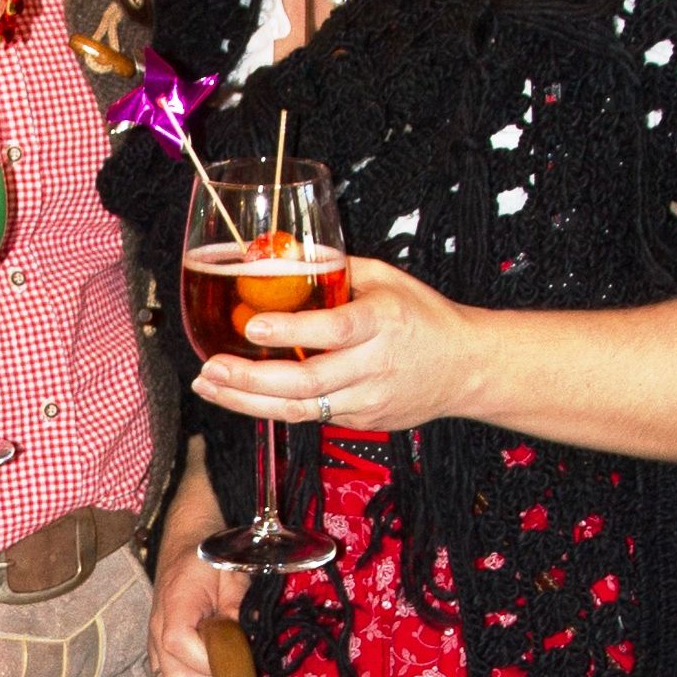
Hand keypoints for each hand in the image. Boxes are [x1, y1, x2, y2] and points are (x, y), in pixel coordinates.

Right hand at [148, 480, 249, 676]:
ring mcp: (157, 653)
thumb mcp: (232, 574)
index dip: (211, 662)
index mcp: (175, 607)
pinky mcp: (162, 665)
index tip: (238, 662)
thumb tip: (246, 642)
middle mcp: (158, 635)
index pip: (179, 646)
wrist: (187, 550)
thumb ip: (236, 607)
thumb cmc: (212, 561)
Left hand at [191, 254, 483, 437]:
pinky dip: (271, 406)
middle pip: (306, 382)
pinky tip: (241, 393)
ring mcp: (367, 400)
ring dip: (248, 400)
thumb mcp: (386, 278)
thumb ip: (335, 269)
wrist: (466, 368)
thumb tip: (282, 257)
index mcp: (382, 322)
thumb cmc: (423, 317)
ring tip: (209, 385)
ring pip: (301, 409)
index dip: (291, 331)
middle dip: (250, 379)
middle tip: (210, 368)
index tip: (252, 326)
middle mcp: (374, 365)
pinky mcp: (361, 420)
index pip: (334, 331)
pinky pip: (311, 416)